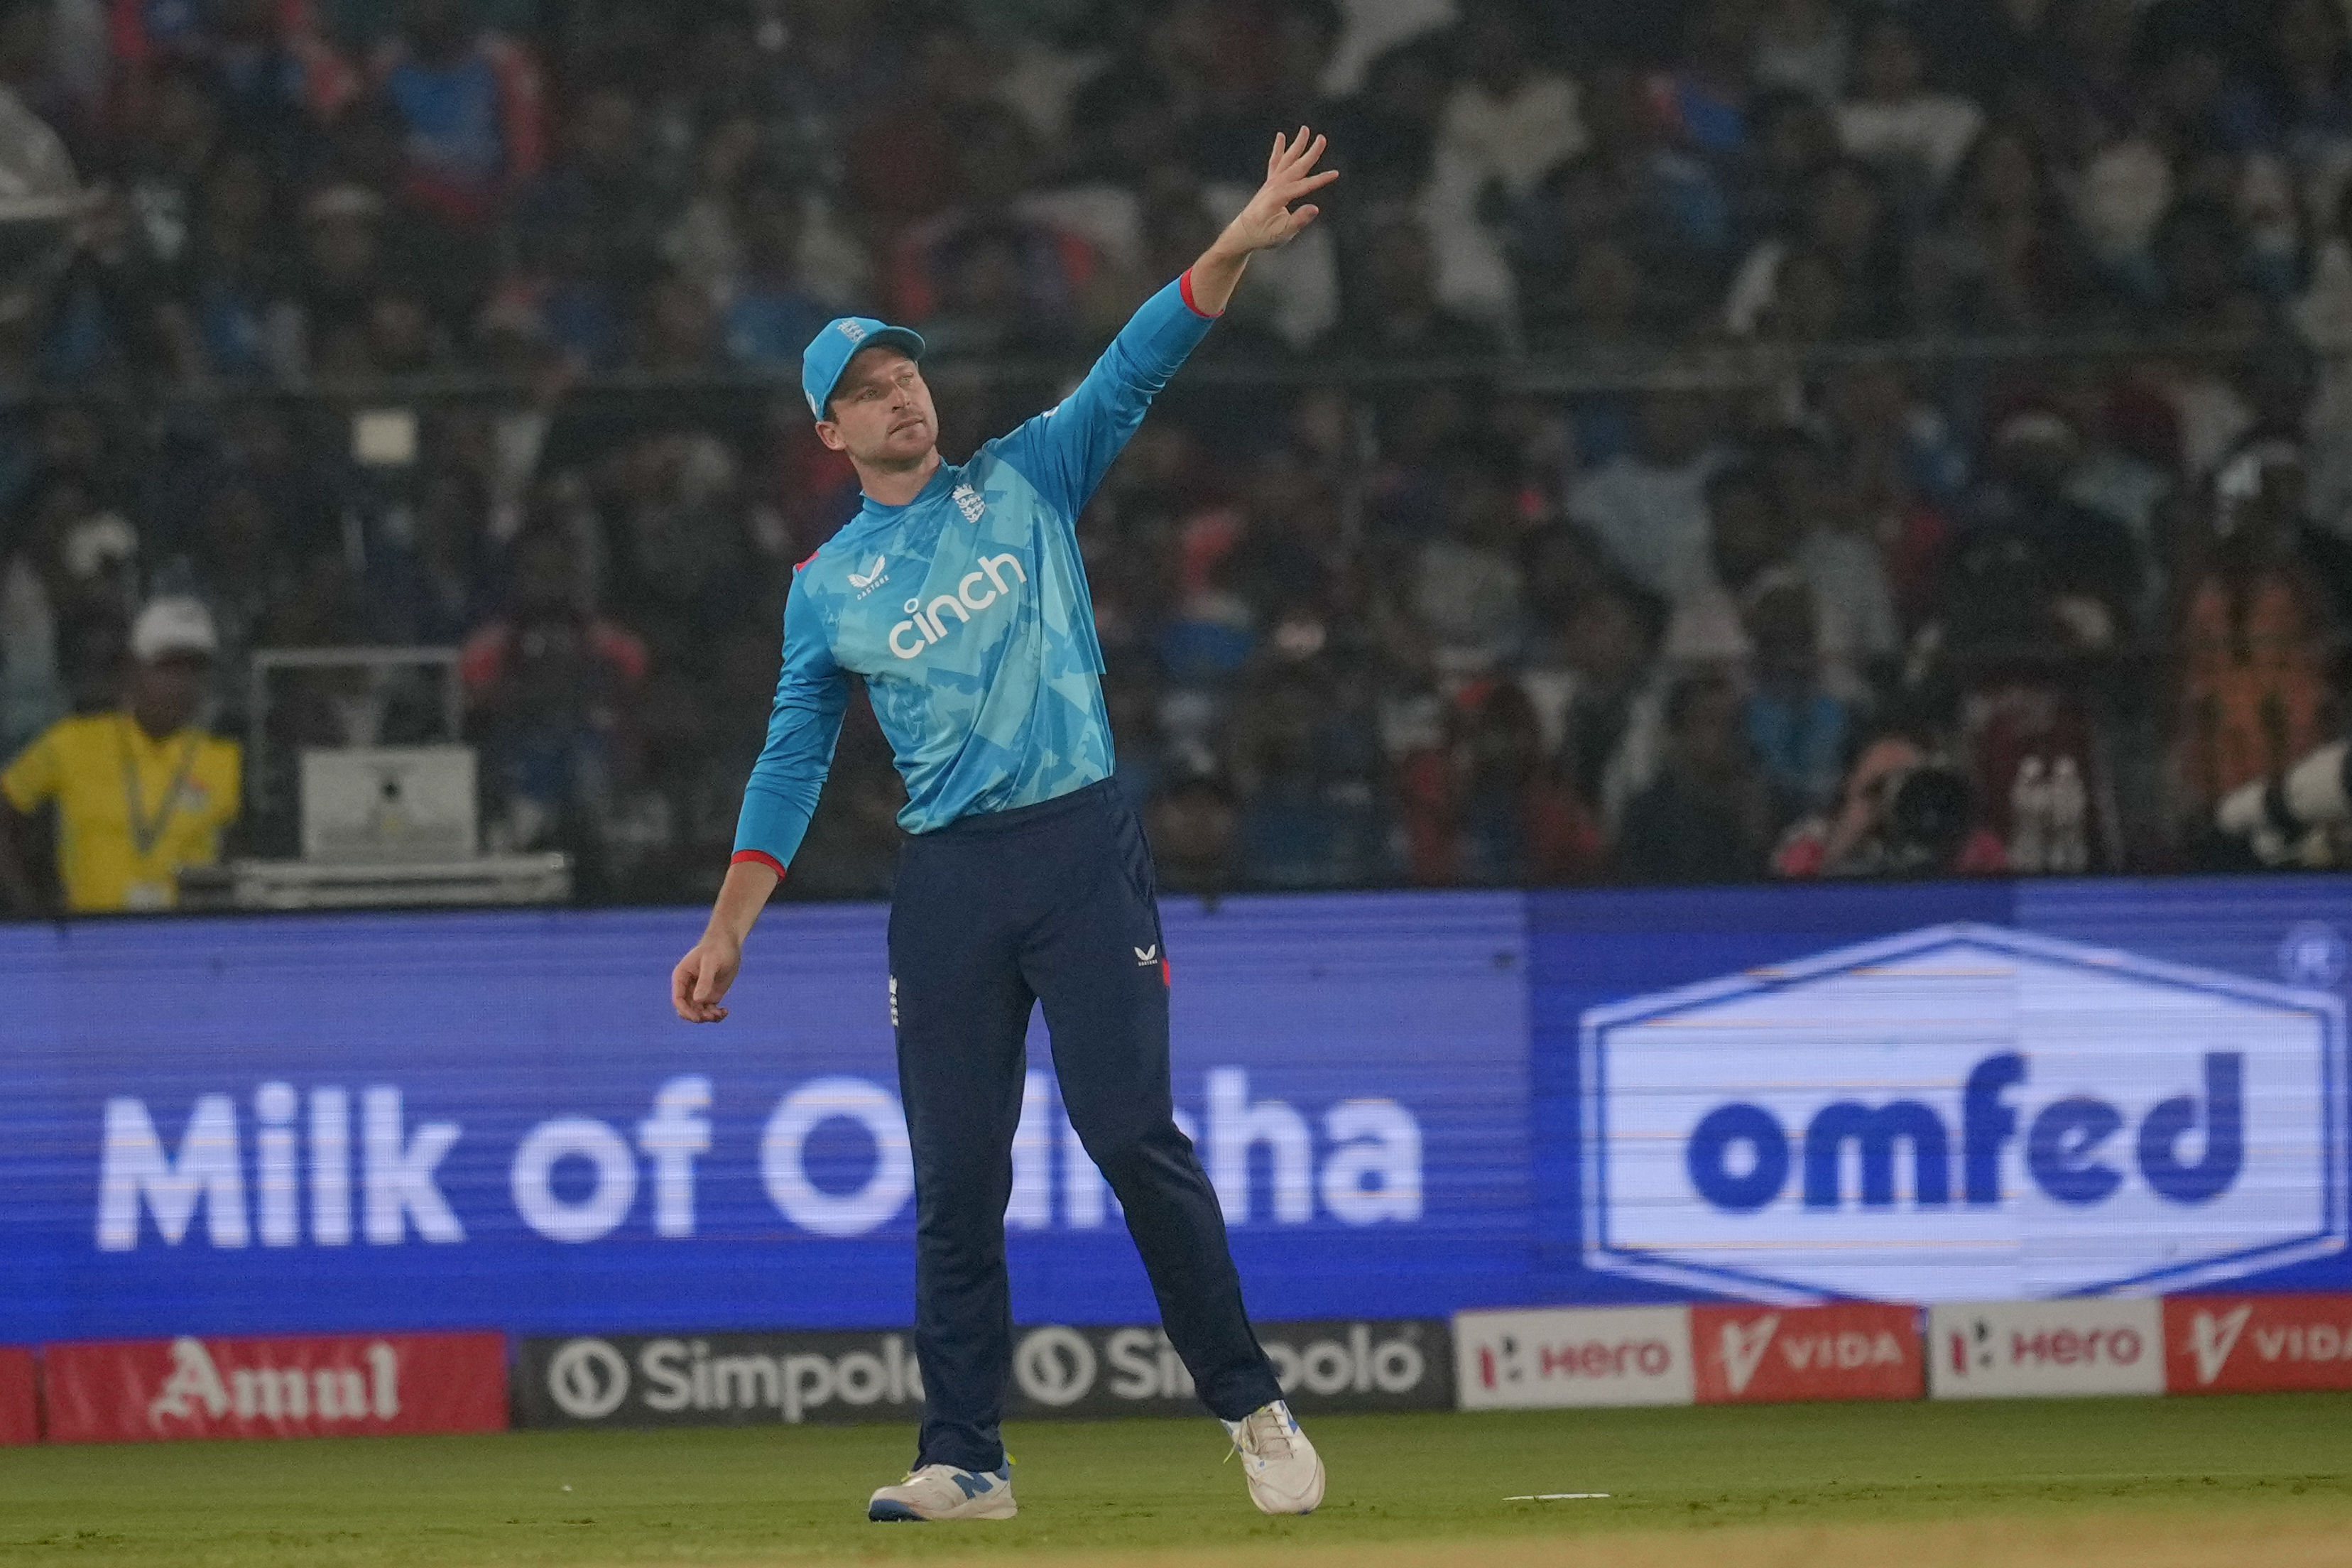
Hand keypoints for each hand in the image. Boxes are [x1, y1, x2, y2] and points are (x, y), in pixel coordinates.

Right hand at [671, 933, 741, 1022]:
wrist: (728, 942)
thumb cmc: (717, 948)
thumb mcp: (711, 963)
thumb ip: (705, 980)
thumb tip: (698, 1000)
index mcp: (681, 977)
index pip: (678, 1000)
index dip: (686, 1011)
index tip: (699, 1017)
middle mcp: (687, 987)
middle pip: (686, 1010)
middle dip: (698, 1016)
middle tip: (713, 1015)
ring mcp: (699, 992)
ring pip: (698, 1013)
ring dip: (708, 1017)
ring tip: (721, 1013)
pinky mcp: (711, 994)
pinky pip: (709, 1010)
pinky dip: (716, 1015)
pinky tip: (725, 1012)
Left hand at [1217, 128, 1338, 255]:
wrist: (1243, 233)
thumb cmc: (1263, 235)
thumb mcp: (1282, 233)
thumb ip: (1298, 220)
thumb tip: (1315, 209)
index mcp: (1279, 197)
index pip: (1304, 185)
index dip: (1321, 179)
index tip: (1335, 173)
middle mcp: (1275, 186)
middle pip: (1297, 166)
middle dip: (1311, 152)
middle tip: (1322, 138)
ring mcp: (1271, 182)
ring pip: (1287, 159)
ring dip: (1297, 144)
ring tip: (1305, 129)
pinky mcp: (1269, 183)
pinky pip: (1274, 162)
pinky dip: (1278, 149)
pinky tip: (1280, 136)